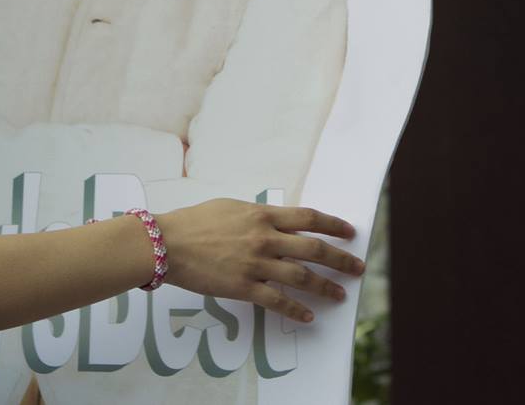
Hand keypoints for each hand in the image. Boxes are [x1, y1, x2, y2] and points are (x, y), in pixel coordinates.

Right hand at [155, 200, 362, 323]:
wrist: (167, 243)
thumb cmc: (195, 221)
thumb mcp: (231, 207)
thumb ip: (257, 215)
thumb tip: (275, 220)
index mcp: (263, 215)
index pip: (309, 218)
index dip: (333, 225)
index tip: (349, 232)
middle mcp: (265, 238)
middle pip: (314, 249)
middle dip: (340, 259)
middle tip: (357, 268)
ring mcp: (256, 264)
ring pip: (302, 277)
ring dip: (325, 287)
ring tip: (340, 295)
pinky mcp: (243, 287)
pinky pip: (277, 301)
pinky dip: (295, 310)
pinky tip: (308, 316)